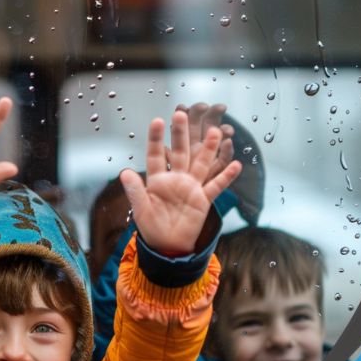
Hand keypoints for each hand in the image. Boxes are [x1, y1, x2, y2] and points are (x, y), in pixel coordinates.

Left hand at [120, 110, 241, 253]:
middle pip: (180, 153)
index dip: (156, 139)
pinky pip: (216, 186)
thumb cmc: (151, 227)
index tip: (158, 121)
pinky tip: (236, 164)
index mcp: (157, 180)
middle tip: (181, 114)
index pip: (156, 155)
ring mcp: (191, 188)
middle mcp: (175, 179)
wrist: (167, 246)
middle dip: (181, 135)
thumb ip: (136, 191)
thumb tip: (124, 172)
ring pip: (201, 164)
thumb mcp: (141, 210)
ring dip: (208, 149)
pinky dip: (226, 176)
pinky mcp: (203, 200)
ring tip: (215, 132)